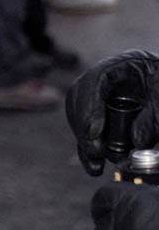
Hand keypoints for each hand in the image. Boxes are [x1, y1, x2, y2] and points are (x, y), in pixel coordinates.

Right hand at [66, 51, 158, 175]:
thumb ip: (156, 118)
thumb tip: (137, 140)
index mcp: (129, 64)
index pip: (97, 77)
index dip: (90, 104)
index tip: (94, 132)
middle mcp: (111, 77)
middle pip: (80, 95)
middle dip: (83, 125)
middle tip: (94, 150)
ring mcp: (105, 94)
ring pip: (78, 112)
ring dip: (84, 138)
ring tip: (96, 160)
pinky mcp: (106, 113)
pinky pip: (88, 128)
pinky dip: (89, 146)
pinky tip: (94, 165)